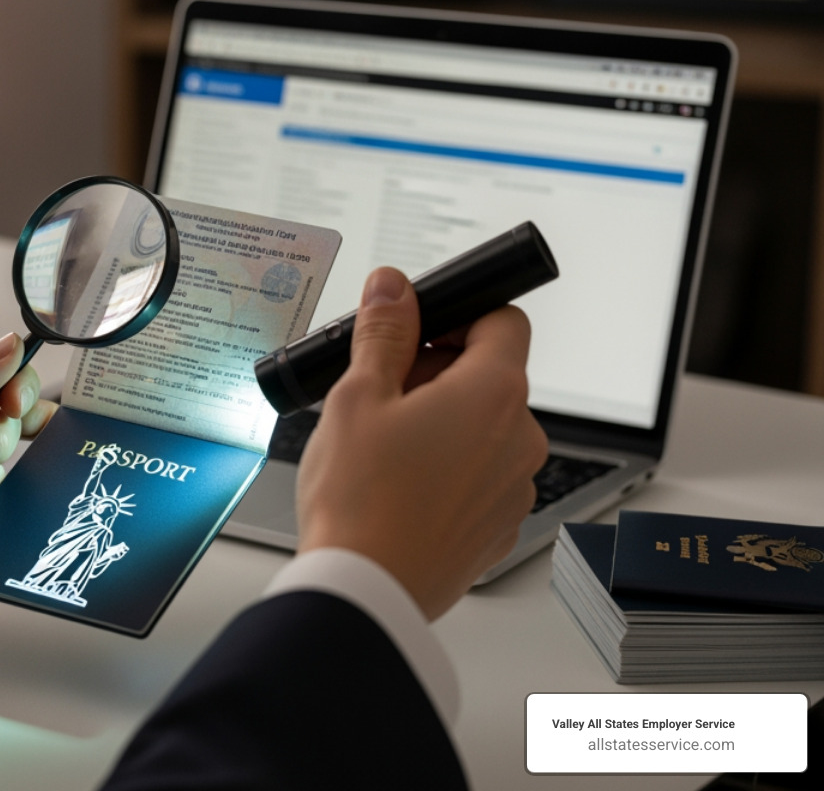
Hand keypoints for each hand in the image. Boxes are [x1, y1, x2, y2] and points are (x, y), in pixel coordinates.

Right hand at [296, 267, 547, 619]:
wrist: (365, 591)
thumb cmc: (360, 499)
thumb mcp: (357, 396)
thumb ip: (383, 333)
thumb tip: (394, 287)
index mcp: (494, 394)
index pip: (504, 320)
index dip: (459, 317)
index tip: (416, 335)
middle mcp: (521, 439)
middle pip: (491, 377)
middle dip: (438, 374)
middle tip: (380, 395)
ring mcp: (516, 488)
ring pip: (485, 430)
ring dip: (443, 424)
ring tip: (382, 449)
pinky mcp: (499, 528)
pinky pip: (480, 478)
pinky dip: (447, 471)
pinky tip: (398, 488)